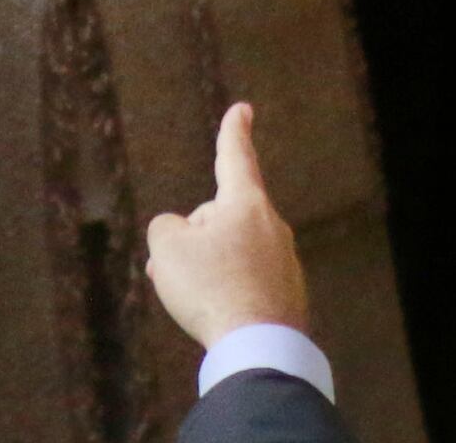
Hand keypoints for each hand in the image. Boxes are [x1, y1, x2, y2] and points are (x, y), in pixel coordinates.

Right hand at [145, 104, 308, 346]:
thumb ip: (167, 227)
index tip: (243, 109)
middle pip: (220, 220)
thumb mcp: (166, 245)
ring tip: (193, 300)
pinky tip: (217, 318)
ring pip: (230, 255)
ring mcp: (285, 264)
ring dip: (207, 269)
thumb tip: (183, 233)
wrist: (256, 346)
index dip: (233, 132)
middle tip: (170, 269)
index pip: (236, 157)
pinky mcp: (289, 298)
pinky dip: (226, 294)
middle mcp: (273, 228)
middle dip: (194, 238)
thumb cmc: (210, 287)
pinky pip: (246, 285)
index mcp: (246, 204)